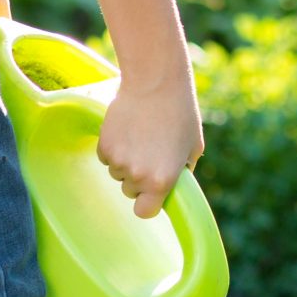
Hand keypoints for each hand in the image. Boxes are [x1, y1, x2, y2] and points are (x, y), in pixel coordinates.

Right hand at [96, 69, 204, 218]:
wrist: (156, 83)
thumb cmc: (180, 114)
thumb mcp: (193, 147)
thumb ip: (183, 170)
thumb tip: (175, 183)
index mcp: (162, 181)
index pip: (144, 212)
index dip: (147, 204)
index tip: (151, 194)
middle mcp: (137, 176)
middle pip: (130, 190)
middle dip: (138, 178)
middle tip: (150, 153)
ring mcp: (118, 161)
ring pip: (117, 172)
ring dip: (126, 161)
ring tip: (141, 136)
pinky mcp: (104, 145)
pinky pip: (106, 157)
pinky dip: (114, 147)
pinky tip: (128, 129)